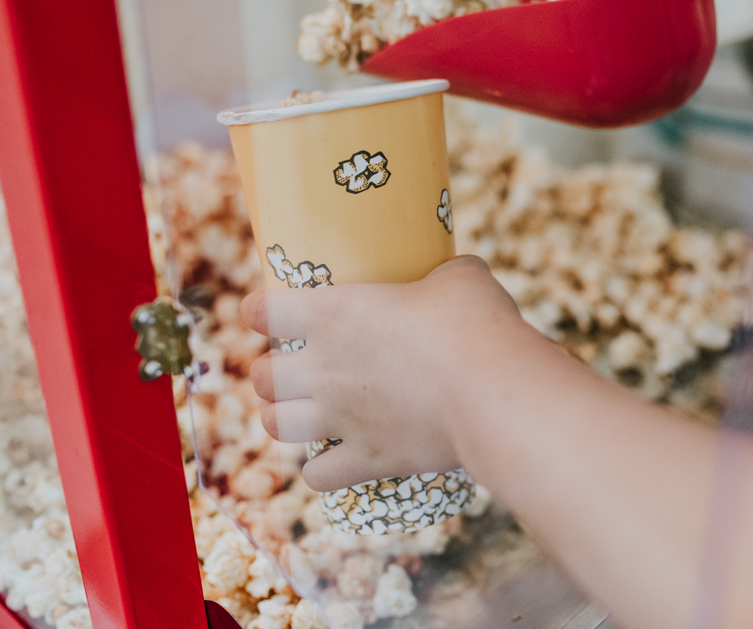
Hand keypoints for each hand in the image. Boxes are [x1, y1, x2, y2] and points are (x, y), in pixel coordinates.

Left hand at [241, 256, 526, 491]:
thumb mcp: (460, 278)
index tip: (271, 312)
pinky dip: (322, 471)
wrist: (491, 393)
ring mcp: (339, 418)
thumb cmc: (474, 324)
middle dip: (270, 373)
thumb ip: (443, 275)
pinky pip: (318, 476)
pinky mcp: (366, 459)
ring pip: (275, 426)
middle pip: (262, 377)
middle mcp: (322, 368)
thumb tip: (453, 277)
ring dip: (282, 419)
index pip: (263, 311)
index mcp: (332, 313)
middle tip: (297, 368)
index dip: (261, 310)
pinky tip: (338, 459)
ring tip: (304, 413)